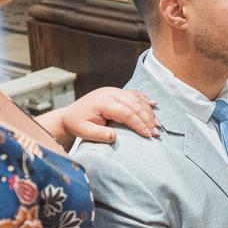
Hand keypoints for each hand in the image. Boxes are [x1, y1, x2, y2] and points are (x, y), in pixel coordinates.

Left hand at [41, 87, 160, 149]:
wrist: (69, 115)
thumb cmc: (77, 124)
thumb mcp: (83, 132)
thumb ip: (98, 134)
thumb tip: (114, 136)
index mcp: (103, 102)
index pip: (127, 113)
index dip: (139, 124)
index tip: (148, 135)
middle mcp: (110, 93)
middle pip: (135, 105)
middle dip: (148, 119)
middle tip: (157, 132)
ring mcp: (114, 91)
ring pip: (137, 99)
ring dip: (149, 111)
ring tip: (158, 124)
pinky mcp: (116, 92)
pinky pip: (134, 93)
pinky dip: (145, 99)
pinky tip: (154, 104)